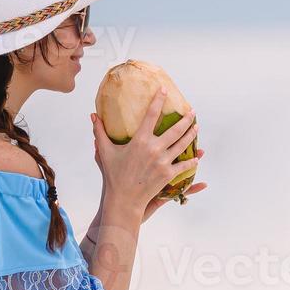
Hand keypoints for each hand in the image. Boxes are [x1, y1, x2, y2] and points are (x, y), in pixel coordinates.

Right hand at [91, 88, 201, 214]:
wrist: (124, 198)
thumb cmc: (113, 174)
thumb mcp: (105, 151)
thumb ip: (100, 132)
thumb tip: (93, 115)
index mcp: (139, 140)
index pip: (151, 115)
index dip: (158, 100)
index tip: (164, 90)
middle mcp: (154, 148)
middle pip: (175, 129)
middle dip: (186, 119)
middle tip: (192, 111)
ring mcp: (163, 161)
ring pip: (182, 144)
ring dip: (191, 134)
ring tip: (197, 127)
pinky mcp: (168, 174)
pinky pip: (184, 165)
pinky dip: (192, 161)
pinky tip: (197, 156)